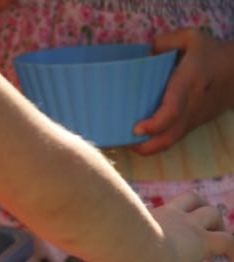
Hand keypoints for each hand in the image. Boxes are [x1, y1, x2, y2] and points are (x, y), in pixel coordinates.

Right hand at [98, 191, 233, 261]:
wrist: (132, 250)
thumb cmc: (118, 261)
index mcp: (152, 222)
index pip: (171, 213)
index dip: (176, 223)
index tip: (175, 241)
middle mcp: (173, 219)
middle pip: (194, 200)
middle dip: (202, 210)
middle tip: (205, 227)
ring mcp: (189, 228)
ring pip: (213, 214)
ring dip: (220, 224)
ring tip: (222, 240)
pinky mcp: (203, 242)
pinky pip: (228, 241)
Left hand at [132, 28, 233, 154]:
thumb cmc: (213, 54)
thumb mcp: (191, 38)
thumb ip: (165, 41)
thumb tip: (144, 54)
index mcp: (188, 84)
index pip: (171, 111)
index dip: (153, 124)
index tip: (136, 128)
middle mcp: (189, 107)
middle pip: (168, 138)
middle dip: (144, 146)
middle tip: (124, 141)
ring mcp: (191, 120)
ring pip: (169, 143)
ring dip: (147, 148)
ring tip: (127, 142)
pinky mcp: (191, 126)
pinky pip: (172, 139)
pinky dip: (155, 143)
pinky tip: (140, 138)